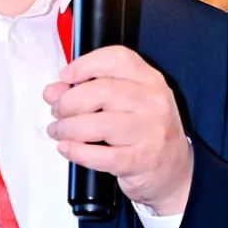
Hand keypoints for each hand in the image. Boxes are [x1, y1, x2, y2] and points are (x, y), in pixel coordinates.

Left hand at [43, 45, 192, 214]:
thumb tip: (53, 91)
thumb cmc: (145, 131)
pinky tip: (67, 148)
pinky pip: (103, 156)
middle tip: (57, 111)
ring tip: (59, 131)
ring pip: (100, 124)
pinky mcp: (143, 160)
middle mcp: (153, 101)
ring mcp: (151, 131)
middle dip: (69, 102)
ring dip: (69, 128)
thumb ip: (86, 91)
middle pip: (102, 91)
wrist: (174, 169)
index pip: (117, 58)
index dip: (85, 64)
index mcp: (149, 80)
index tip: (65, 76)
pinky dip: (78, 152)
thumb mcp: (123, 104)